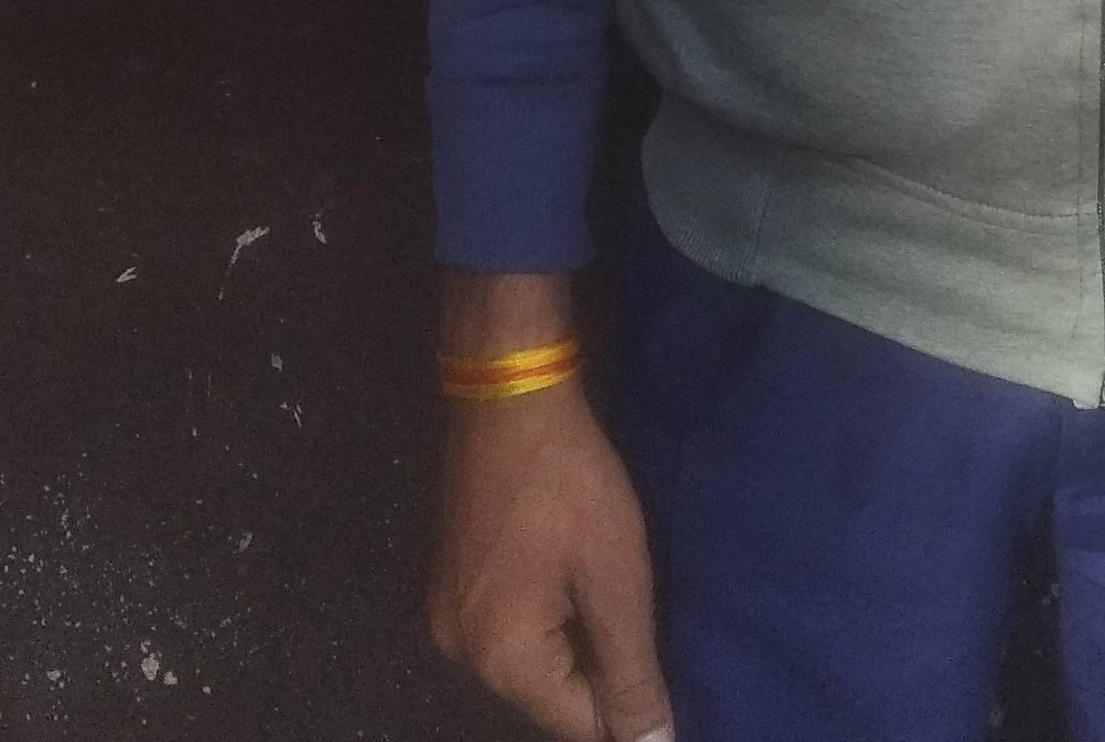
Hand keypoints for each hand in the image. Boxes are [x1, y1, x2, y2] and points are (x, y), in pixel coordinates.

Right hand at [426, 310, 672, 741]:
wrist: (510, 395)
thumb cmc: (570, 484)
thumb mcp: (616, 578)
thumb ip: (632, 673)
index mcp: (501, 659)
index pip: (578, 724)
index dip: (629, 702)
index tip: (655, 650)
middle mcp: (462, 652)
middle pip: (551, 697)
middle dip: (600, 669)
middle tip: (637, 608)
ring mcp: (449, 615)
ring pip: (532, 662)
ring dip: (576, 639)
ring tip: (611, 587)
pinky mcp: (452, 581)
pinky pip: (511, 628)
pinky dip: (549, 614)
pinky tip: (576, 572)